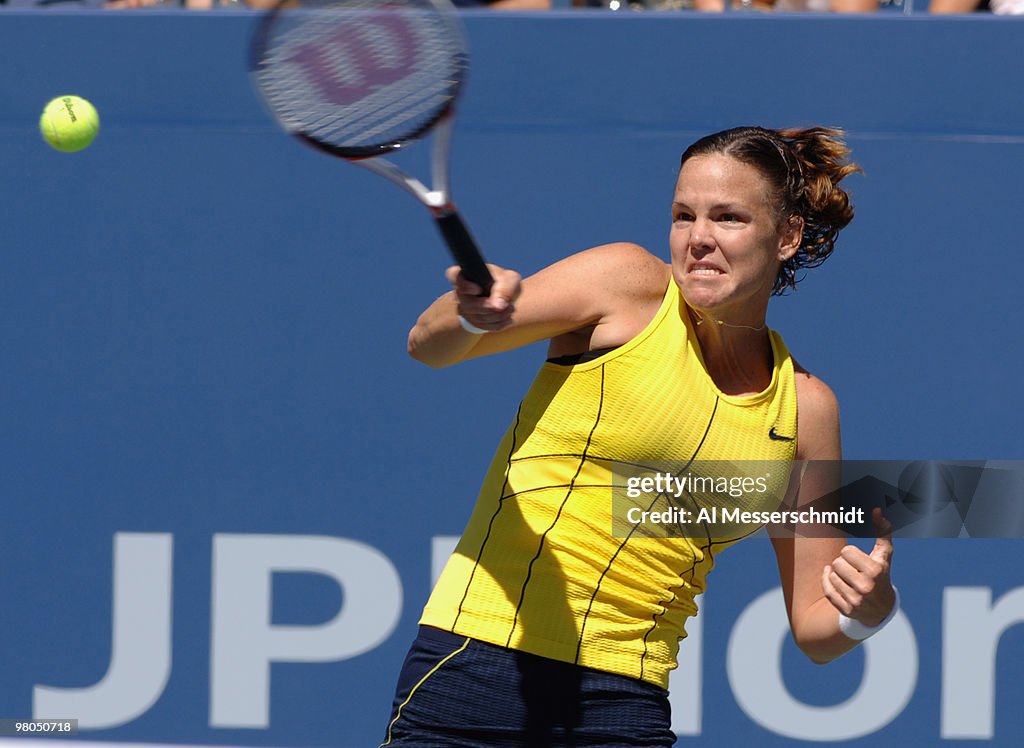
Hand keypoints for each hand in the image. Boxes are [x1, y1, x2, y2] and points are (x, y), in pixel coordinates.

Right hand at [446, 264, 521, 332]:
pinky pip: (484, 327)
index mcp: (467, 275)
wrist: (505, 298)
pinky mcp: (473, 322)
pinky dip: (499, 324)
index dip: (464, 285)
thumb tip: (498, 305)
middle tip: (505, 305)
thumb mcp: (509, 279)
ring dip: (497, 316)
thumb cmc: (504, 284)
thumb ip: (505, 288)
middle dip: (488, 307)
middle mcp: (461, 292)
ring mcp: (465, 309)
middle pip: (468, 304)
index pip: (453, 275)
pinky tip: (508, 318)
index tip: (478, 290)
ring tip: (511, 308)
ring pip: (477, 318)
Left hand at [821, 508, 895, 627]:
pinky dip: (827, 583)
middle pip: (836, 563)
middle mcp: (866, 586)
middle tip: (852, 570)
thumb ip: (883, 531)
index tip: (858, 560)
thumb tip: (877, 510)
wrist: (882, 609)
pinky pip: (827, 590)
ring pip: (830, 576)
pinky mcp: (847, 610)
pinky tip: (833, 579)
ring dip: (836, 574)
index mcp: (875, 570)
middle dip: (843, 564)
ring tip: (848, 579)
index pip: (846, 551)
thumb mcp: (884, 554)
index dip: (851, 554)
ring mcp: (856, 600)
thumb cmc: (881, 574)